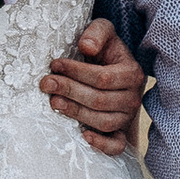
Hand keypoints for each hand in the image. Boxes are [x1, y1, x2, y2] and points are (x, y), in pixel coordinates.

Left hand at [38, 16, 145, 157]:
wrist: (113, 70)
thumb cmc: (105, 51)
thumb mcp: (104, 32)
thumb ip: (97, 33)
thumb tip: (86, 47)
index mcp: (132, 73)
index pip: (102, 78)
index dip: (76, 72)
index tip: (54, 64)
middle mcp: (133, 98)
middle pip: (99, 100)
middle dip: (69, 90)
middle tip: (46, 83)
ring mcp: (127, 117)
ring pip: (103, 121)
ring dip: (76, 113)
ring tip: (53, 102)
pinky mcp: (120, 132)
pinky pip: (116, 146)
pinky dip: (102, 145)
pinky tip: (83, 136)